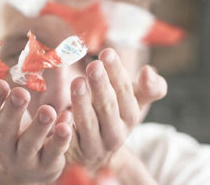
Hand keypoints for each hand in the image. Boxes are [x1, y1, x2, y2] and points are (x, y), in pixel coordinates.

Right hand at [0, 80, 72, 183]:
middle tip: (21, 93)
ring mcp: (23, 159)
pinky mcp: (45, 166)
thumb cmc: (12, 131)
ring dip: (39, 126)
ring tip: (48, 110)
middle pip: (4, 129)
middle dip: (13, 110)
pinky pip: (53, 153)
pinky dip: (60, 139)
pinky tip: (66, 123)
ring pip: (30, 144)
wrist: (24, 169)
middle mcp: (1, 146)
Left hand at [66, 48, 166, 170]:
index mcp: (130, 117)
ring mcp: (93, 146)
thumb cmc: (113, 117)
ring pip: (88, 124)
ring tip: (77, 82)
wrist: (95, 156)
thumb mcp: (133, 103)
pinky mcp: (73, 153)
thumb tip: (148, 70)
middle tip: (93, 65)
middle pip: (108, 107)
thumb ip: (148, 88)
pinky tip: (61, 114)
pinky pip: (68, 141)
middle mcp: (115, 134)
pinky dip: (65, 129)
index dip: (117, 73)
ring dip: (82, 102)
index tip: (107, 53)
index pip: (125, 93)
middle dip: (101, 86)